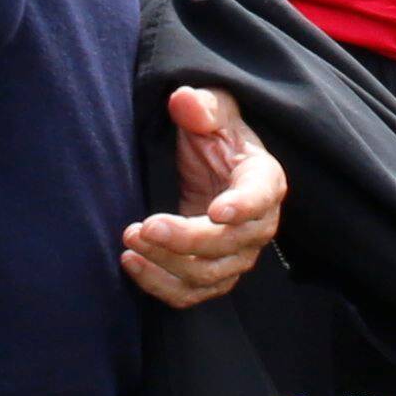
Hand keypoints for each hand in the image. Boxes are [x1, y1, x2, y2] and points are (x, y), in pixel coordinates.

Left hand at [126, 85, 283, 305]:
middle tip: (145, 226)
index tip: (216, 210)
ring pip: (207, 275)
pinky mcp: (214, 274)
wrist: (213, 168)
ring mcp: (237, 255)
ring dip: (167, 263)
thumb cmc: (216, 138)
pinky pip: (191, 293)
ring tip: (131, 240)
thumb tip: (184, 101)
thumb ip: (202, 107)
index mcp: (264, 180)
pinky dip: (160, 285)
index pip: (260, 197)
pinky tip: (132, 262)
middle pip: (228, 245)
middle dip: (185, 239)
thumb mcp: (213, 112)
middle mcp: (258, 225)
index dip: (242, 206)